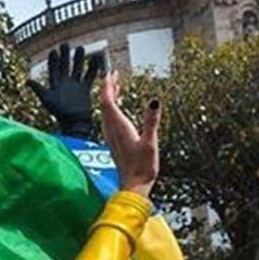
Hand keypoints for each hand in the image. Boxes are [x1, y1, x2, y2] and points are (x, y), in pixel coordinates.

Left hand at [27, 43, 104, 140]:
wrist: (74, 121)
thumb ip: (38, 89)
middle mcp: (65, 82)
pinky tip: (96, 58)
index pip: (53, 69)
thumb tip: (27, 81)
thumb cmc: (59, 112)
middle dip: (65, 55)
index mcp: (55, 84)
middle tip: (64, 44)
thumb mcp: (47, 99)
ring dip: (78, 59)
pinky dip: (92, 68)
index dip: (53, 60)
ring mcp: (75, 85)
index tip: (53, 50)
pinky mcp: (85, 88)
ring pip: (77, 68)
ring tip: (80, 48)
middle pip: (65, 66)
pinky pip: (89, 75)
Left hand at [96, 74, 160, 196]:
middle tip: (114, 75)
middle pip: (105, 104)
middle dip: (108, 88)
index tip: (110, 73)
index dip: (107, 86)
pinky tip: (119, 109)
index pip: (107, 101)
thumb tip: (154, 100)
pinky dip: (113, 109)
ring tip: (116, 86)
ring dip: (110, 97)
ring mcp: (112, 136)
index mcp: (119, 127)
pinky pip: (110, 120)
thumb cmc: (142, 167)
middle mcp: (112, 130)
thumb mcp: (150, 142)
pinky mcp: (115, 142)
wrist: (134, 186)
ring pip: (106, 112)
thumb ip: (151, 120)